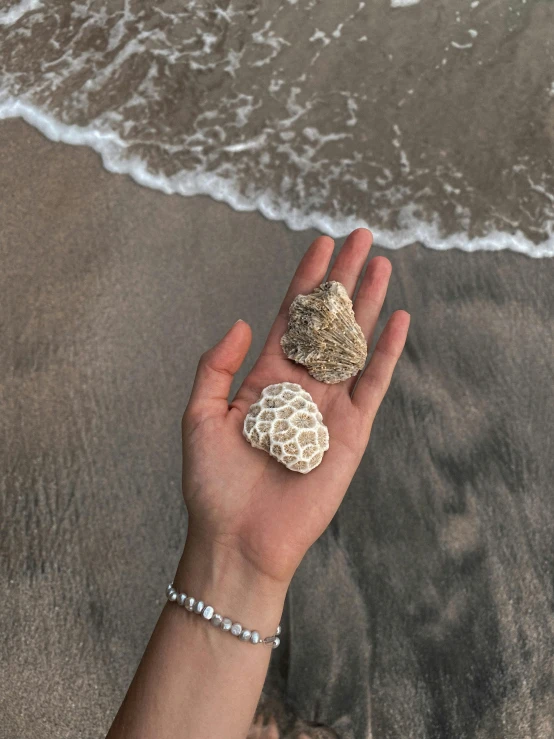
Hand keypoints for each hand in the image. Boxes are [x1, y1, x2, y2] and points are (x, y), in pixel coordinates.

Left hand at [181, 229, 408, 586]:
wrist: (238, 539)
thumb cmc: (213, 485)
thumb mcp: (199, 416)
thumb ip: (217, 367)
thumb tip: (242, 322)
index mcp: (265, 379)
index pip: (292, 318)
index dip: (306, 280)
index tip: (321, 245)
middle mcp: (301, 386)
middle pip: (328, 321)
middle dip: (344, 279)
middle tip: (362, 238)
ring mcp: (329, 407)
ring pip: (354, 343)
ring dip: (369, 304)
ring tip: (382, 264)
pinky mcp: (352, 432)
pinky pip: (373, 384)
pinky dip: (387, 352)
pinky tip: (398, 319)